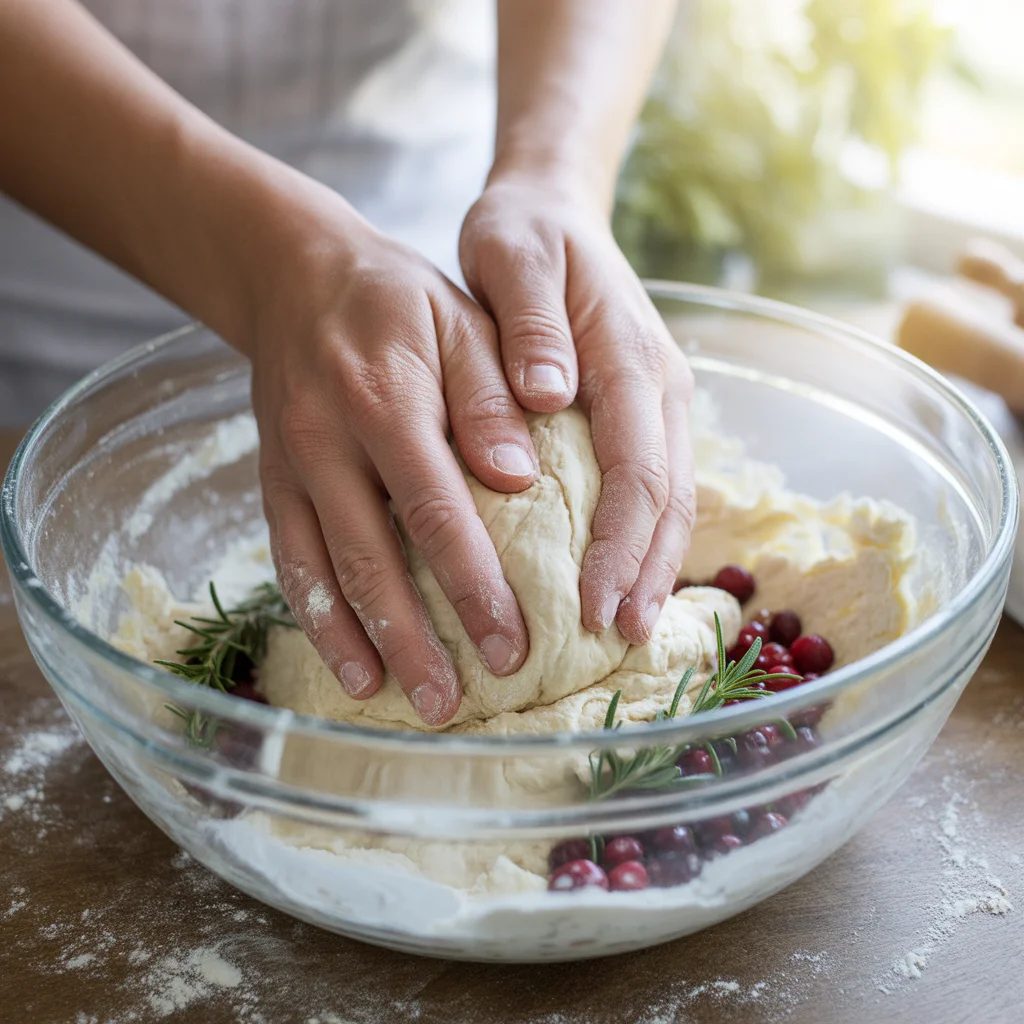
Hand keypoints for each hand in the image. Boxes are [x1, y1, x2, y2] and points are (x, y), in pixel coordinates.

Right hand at [250, 193, 534, 725]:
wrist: (297, 276)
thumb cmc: (402, 302)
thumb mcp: (461, 324)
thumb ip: (491, 396)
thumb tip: (519, 478)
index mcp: (386, 398)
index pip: (435, 509)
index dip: (470, 584)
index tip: (511, 644)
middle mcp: (328, 439)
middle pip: (371, 556)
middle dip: (413, 636)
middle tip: (451, 702)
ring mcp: (291, 464)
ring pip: (321, 569)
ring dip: (358, 641)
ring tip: (396, 701)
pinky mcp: (272, 481)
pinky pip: (288, 557)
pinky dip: (315, 616)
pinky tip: (347, 662)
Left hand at [459, 175, 695, 645]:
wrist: (553, 207)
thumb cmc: (524, 237)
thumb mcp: (511, 257)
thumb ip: (531, 326)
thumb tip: (549, 397)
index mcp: (629, 353)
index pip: (636, 467)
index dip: (621, 543)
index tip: (596, 603)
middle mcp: (659, 381)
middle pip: (668, 495)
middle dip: (646, 571)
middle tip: (620, 638)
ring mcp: (659, 396)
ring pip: (672, 496)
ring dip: (654, 564)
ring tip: (631, 626)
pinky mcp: (643, 407)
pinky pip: (657, 482)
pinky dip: (647, 535)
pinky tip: (626, 575)